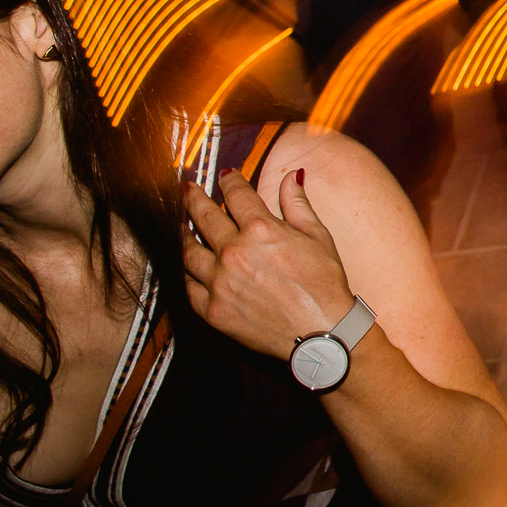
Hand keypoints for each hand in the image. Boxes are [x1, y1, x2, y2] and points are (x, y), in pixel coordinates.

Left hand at [182, 167, 358, 362]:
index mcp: (261, 229)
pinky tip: (190, 266)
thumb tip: (293, 175)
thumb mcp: (317, 236)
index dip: (229, 180)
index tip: (225, 175)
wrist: (321, 332)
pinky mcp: (213, 310)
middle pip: (203, 217)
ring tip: (182, 227)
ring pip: (189, 252)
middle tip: (186, 189)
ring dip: (184, 234)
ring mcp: (219, 282)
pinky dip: (188, 273)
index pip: (236, 195)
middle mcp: (233, 252)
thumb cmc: (324, 283)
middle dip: (193, 198)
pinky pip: (189, 286)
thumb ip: (297, 204)